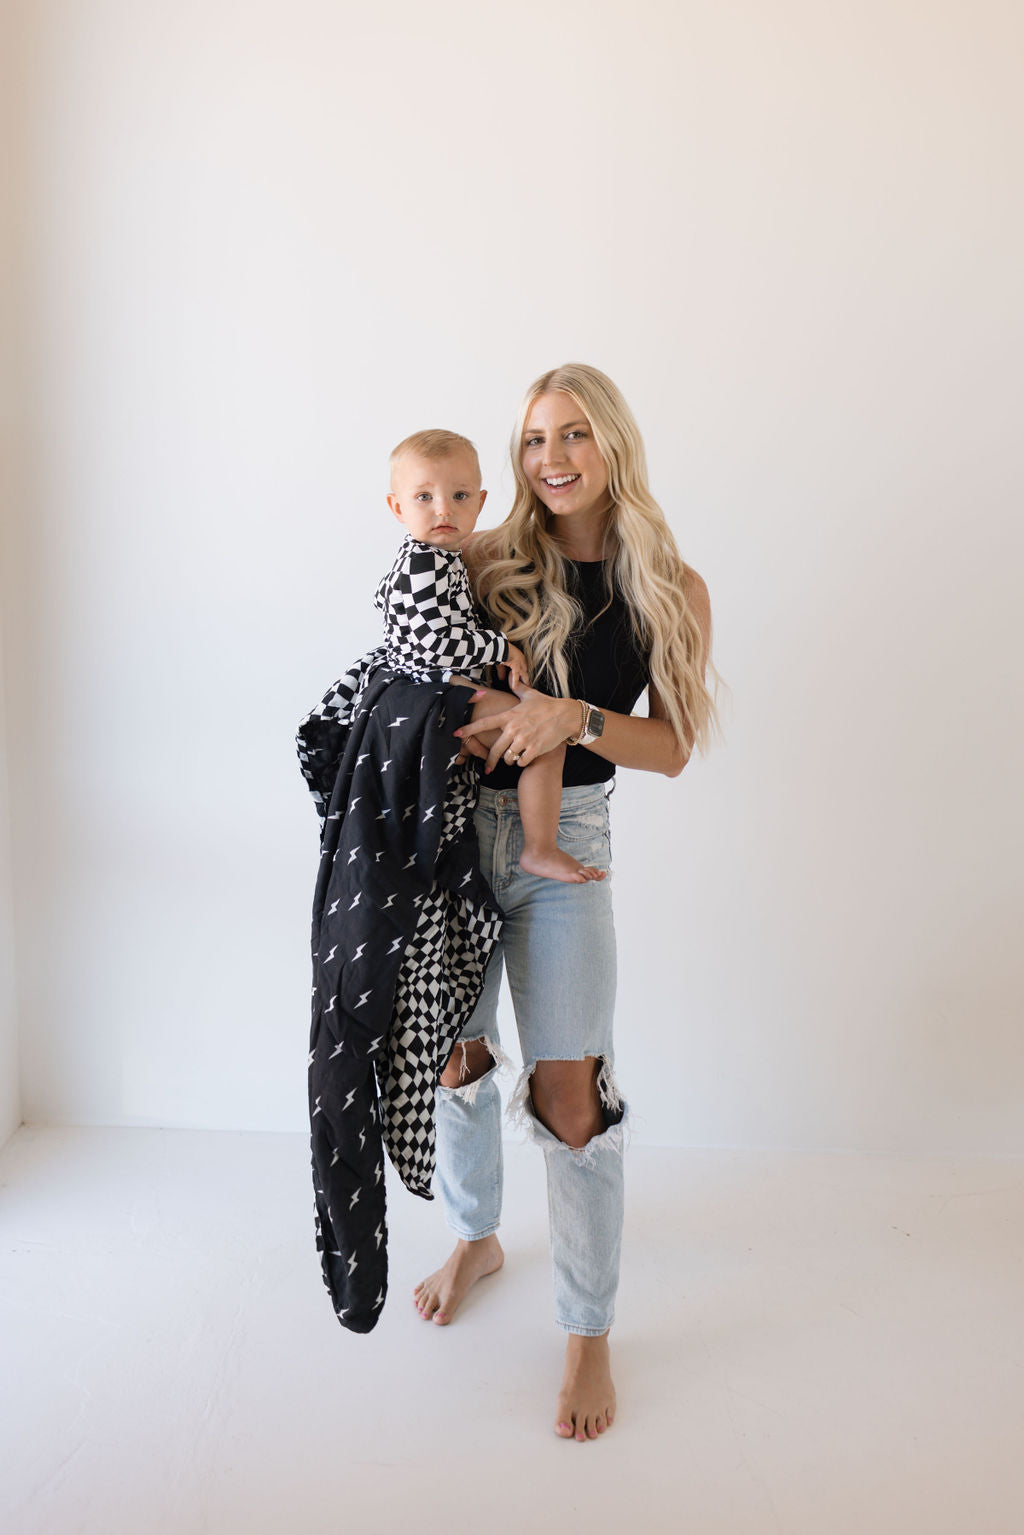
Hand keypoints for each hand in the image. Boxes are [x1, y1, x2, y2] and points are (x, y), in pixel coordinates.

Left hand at [454, 686, 578, 772]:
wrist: (566, 716)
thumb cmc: (547, 705)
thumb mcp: (530, 695)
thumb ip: (518, 688)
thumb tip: (512, 679)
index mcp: (509, 716)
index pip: (484, 723)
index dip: (469, 729)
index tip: (456, 734)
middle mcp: (514, 728)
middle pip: (495, 749)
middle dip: (490, 759)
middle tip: (488, 766)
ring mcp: (524, 740)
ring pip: (508, 757)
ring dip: (509, 759)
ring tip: (514, 756)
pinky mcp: (534, 749)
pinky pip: (521, 762)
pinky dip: (522, 762)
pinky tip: (526, 757)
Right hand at [497, 643, 529, 690]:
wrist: (498, 645)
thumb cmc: (499, 650)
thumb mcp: (501, 662)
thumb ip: (502, 671)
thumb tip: (501, 679)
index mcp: (519, 657)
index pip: (523, 667)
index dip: (523, 674)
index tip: (524, 679)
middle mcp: (521, 659)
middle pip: (525, 671)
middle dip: (526, 679)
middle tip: (528, 686)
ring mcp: (519, 662)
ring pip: (523, 674)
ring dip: (524, 681)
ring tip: (526, 688)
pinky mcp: (515, 664)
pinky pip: (515, 675)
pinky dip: (514, 682)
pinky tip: (514, 688)